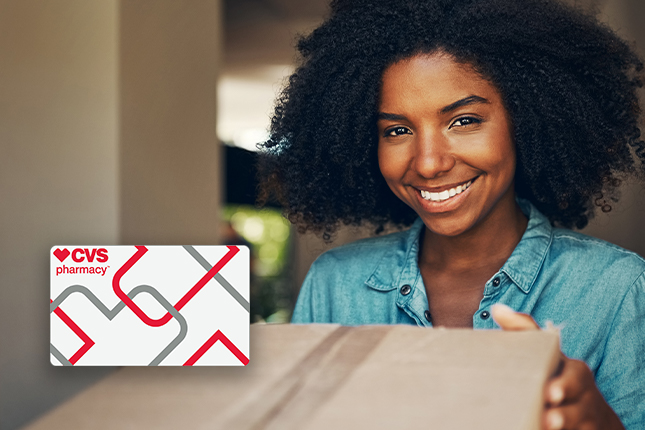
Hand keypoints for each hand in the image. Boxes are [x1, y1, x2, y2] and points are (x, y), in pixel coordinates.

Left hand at [491, 304, 624, 429]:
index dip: (565, 385)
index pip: (573, 376)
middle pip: (577, 407)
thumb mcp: (545, 351)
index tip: (550, 393)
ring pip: (578, 424)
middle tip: (549, 419)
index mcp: (575, 371)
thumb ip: (524, 329)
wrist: (587, 409)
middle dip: (564, 413)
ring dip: (563, 426)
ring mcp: (586, 417)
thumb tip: (497, 308)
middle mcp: (585, 395)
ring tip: (546, 427)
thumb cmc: (555, 372)